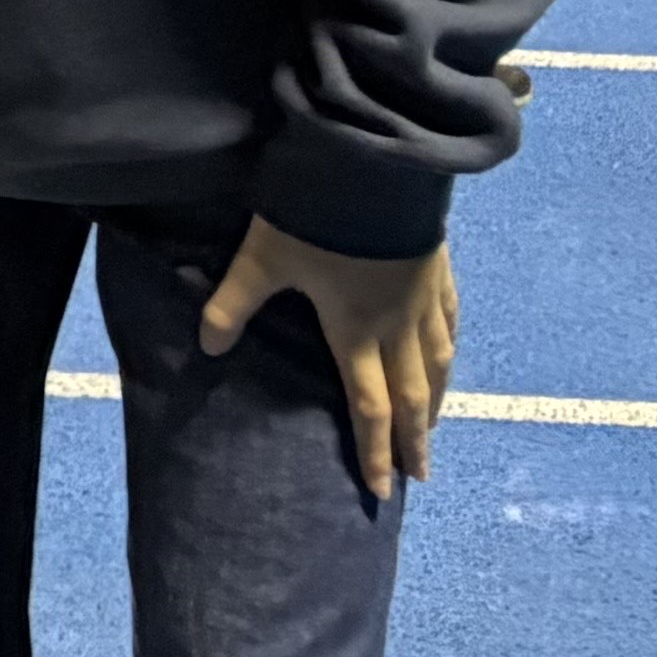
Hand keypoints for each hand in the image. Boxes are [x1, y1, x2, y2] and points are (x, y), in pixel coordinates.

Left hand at [200, 221, 459, 501]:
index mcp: (356, 330)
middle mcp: (398, 324)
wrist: (374, 167)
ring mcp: (423, 298)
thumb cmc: (318, 215)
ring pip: (438, 363)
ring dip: (436, 401)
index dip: (375, 451)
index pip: (369, 406)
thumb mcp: (262, 259)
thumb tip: (207, 347)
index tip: (381, 489)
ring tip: (433, 427)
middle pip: (412, 396)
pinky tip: (448, 356)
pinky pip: (450, 322)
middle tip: (421, 476)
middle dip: (415, 441)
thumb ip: (233, 304)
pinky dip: (449, 350)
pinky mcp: (438, 270)